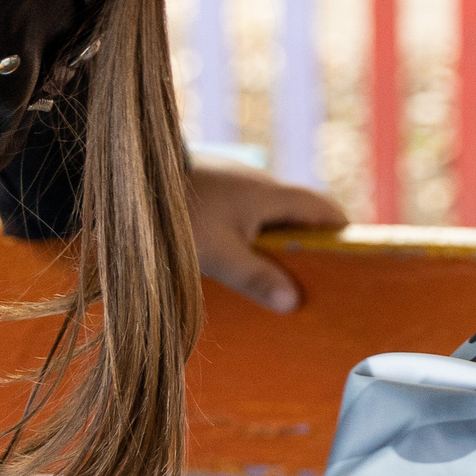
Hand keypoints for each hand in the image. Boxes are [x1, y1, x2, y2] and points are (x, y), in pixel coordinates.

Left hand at [188, 157, 347, 311]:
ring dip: (271, 240)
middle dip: (305, 244)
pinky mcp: (210, 184)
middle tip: (308, 279)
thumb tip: (293, 302)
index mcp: (271, 195)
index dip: (340, 232)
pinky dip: (246, 231)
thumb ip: (256, 278)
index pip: (324, 209)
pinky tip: (229, 253)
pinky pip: (241, 210)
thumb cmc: (178, 214)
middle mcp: (258, 183)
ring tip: (266, 273)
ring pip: (266, 213)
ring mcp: (232, 181)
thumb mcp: (217, 255)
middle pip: (296, 214)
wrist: (126, 173)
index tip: (349, 258)